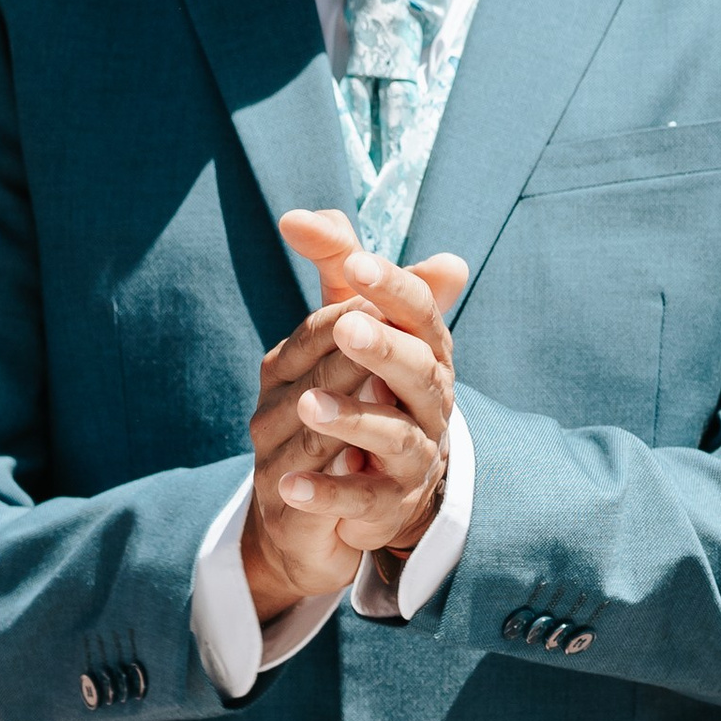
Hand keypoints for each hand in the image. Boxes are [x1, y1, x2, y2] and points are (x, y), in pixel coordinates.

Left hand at [243, 211, 468, 623]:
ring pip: (395, 436)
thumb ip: (333, 272)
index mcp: (427, 351)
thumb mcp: (353, 323)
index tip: (354, 264)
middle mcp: (431, 402)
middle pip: (420, 372)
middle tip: (348, 325)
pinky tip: (289, 484)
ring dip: (353, 420)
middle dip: (385, 348)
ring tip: (307, 405)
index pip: (419, 312)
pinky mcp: (390, 504)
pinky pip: (363, 498)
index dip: (393, 286)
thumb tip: (300, 215)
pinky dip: (328, 493)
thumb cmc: (371, 385)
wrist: (381, 482)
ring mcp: (416, 455)